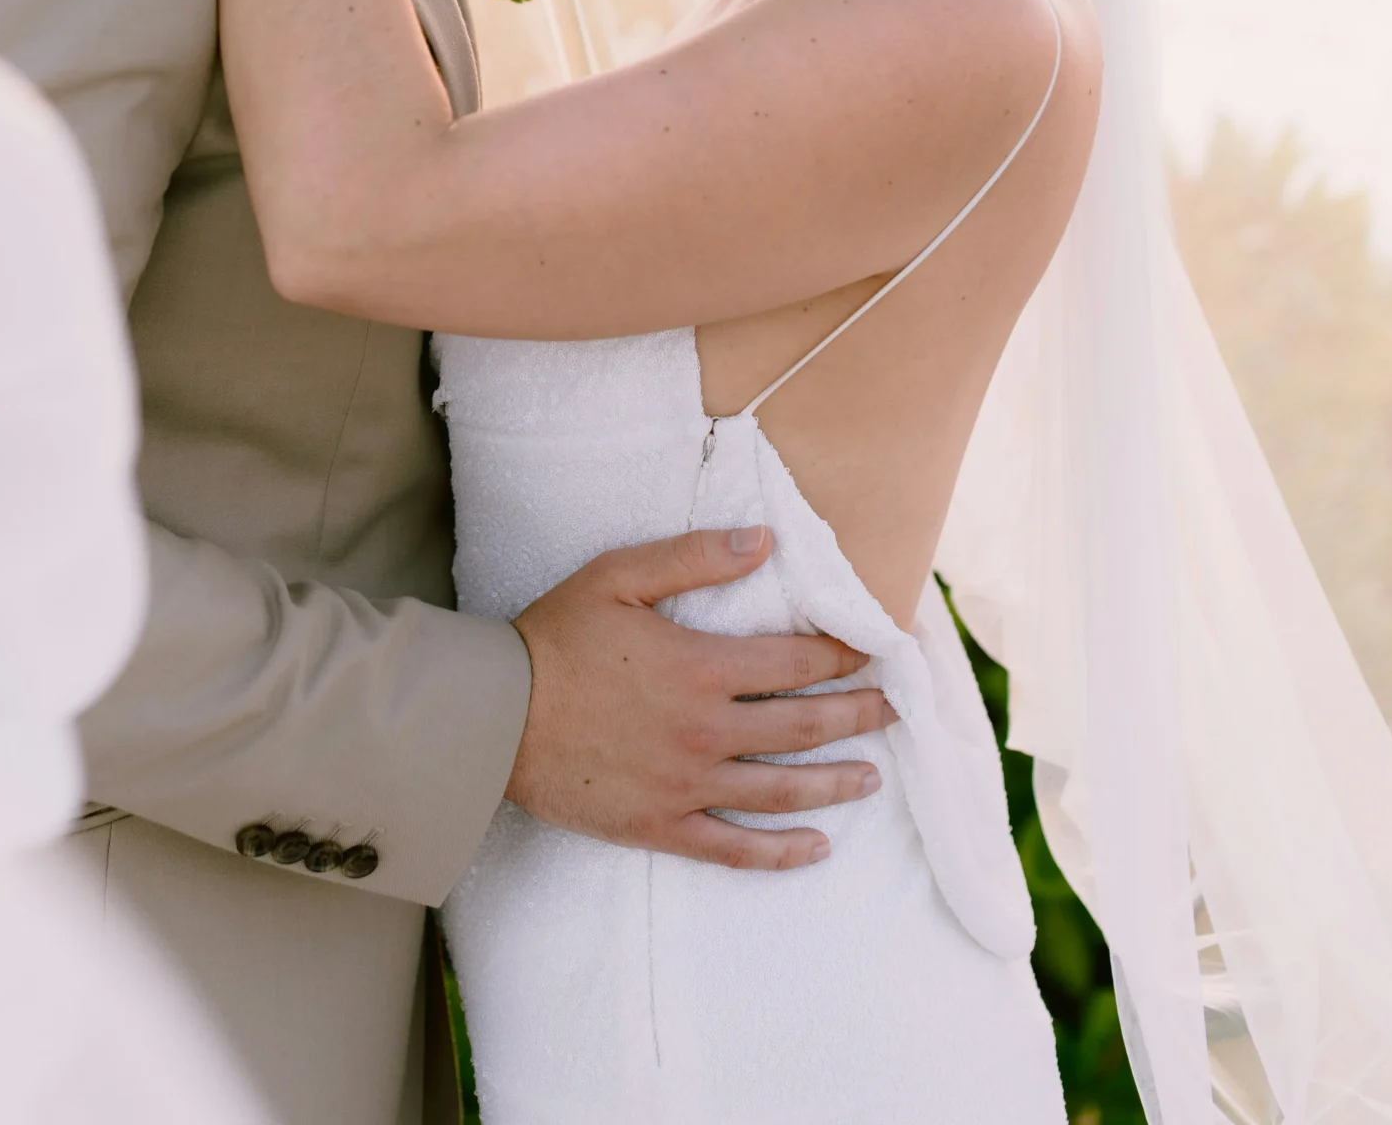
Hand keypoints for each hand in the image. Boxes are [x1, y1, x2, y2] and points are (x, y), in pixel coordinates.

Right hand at [506, 527, 895, 870]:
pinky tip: (817, 847)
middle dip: (858, 714)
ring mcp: (688, 785)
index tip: (874, 648)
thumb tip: (764, 540)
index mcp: (702, 666)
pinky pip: (736, 848)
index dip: (841, 654)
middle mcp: (707, 731)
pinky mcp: (663, 827)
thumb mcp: (619, 574)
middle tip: (896, 708)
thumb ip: (695, 556)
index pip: (795, 662)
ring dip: (835, 781)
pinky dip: (782, 852)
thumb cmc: (556, 636)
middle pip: (803, 725)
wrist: (495, 716)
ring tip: (873, 776)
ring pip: (782, 789)